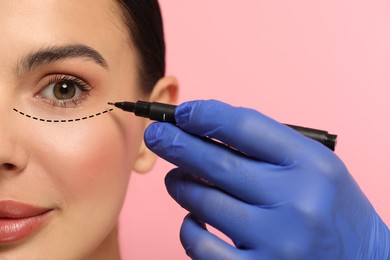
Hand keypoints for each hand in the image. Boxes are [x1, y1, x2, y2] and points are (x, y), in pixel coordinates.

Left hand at [144, 100, 388, 258]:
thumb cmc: (332, 211)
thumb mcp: (315, 167)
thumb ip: (266, 147)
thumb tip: (206, 130)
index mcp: (312, 165)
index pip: (244, 126)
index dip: (205, 115)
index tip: (183, 113)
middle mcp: (296, 202)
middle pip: (215, 161)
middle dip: (175, 143)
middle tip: (156, 135)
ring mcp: (276, 242)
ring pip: (202, 201)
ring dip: (180, 184)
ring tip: (176, 177)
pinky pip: (200, 246)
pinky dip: (189, 227)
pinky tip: (194, 218)